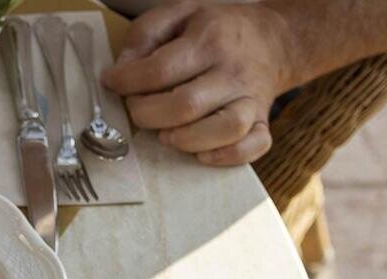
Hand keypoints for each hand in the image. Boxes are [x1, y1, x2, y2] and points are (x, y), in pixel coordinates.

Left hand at [102, 0, 298, 165]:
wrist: (273, 38)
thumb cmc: (218, 29)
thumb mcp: (180, 13)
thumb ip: (146, 34)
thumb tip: (122, 70)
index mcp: (210, 40)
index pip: (160, 70)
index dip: (127, 83)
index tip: (113, 83)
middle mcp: (233, 71)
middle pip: (186, 105)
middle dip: (148, 115)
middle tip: (137, 110)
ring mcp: (251, 99)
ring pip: (225, 129)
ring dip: (186, 140)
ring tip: (166, 135)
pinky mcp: (262, 121)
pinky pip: (254, 146)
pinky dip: (227, 156)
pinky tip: (202, 154)